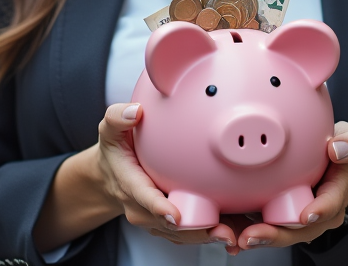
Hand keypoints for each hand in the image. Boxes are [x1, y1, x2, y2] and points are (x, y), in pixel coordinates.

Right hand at [95, 103, 238, 247]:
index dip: (160, 208)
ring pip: (184, 235)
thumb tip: (134, 111)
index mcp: (131, 186)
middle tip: (224, 231)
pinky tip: (237, 232)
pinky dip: (213, 234)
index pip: (144, 198)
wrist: (110, 179)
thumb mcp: (110, 133)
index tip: (176, 215)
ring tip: (236, 235)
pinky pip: (191, 234)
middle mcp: (143, 210)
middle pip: (171, 226)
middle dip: (196, 231)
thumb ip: (117, 119)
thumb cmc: (115, 153)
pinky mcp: (170, 226)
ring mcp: (156, 221)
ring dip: (210, 236)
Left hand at [223, 121, 347, 254]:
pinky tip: (225, 234)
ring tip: (232, 239)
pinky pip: (260, 225)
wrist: (335, 160)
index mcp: (335, 197)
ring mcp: (294, 217)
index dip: (318, 211)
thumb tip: (337, 149)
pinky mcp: (275, 213)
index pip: (328, 208)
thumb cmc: (343, 152)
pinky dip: (242, 230)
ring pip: (276, 232)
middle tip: (251, 236)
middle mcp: (315, 214)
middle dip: (274, 235)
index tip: (306, 215)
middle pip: (297, 230)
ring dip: (254, 237)